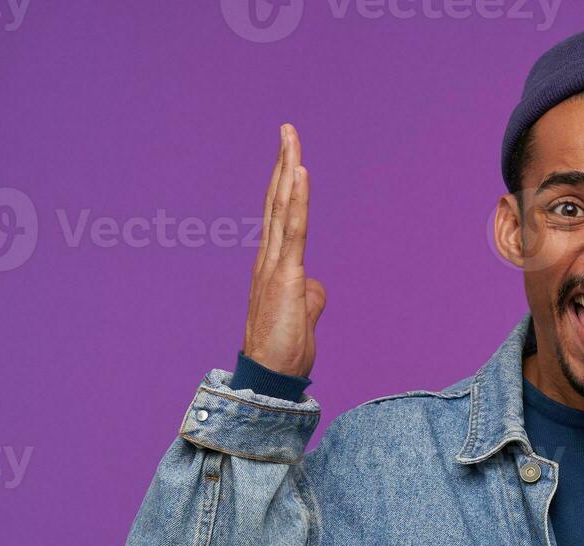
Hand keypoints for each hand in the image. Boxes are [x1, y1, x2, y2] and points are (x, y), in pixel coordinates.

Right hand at [243, 123, 323, 376]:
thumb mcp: (303, 316)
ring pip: (281, 207)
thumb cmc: (284, 351)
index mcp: (273, 266)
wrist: (270, 377)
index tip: (290, 156)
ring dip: (287, 169)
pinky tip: (299, 173)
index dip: (284, 184)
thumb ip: (309, 295)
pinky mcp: (284, 276)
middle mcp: (268, 259)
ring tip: (291, 137)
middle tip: (287, 130)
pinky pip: (293, 230)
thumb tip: (315, 284)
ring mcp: (274, 266)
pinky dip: (296, 199)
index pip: (280, 216)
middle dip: (283, 163)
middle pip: (277, 201)